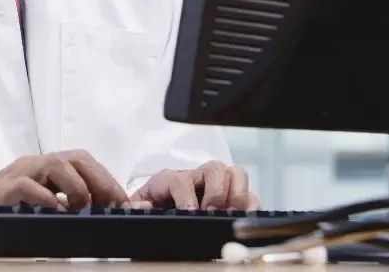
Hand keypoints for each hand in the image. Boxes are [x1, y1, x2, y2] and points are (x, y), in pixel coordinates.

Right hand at [0, 149, 128, 211]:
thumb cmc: (6, 216)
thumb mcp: (43, 207)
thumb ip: (67, 204)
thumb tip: (103, 211)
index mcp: (44, 170)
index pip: (83, 162)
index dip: (107, 180)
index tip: (124, 202)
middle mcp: (33, 166)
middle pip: (76, 157)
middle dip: (101, 180)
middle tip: (113, 205)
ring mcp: (17, 175)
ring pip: (55, 163)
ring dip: (77, 188)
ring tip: (83, 209)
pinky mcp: (2, 191)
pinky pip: (28, 186)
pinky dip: (48, 200)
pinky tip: (58, 214)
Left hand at [129, 161, 259, 210]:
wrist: (159, 216)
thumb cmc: (153, 211)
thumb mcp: (139, 208)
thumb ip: (137, 207)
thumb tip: (144, 205)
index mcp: (170, 180)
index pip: (180, 180)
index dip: (186, 196)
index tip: (191, 213)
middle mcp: (195, 178)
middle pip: (214, 168)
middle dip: (216, 191)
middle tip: (212, 213)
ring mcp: (216, 185)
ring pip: (235, 173)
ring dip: (237, 194)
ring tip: (230, 215)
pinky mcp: (231, 198)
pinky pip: (250, 195)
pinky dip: (251, 206)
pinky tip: (244, 220)